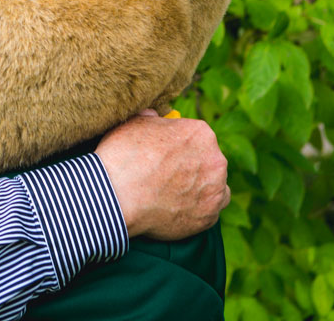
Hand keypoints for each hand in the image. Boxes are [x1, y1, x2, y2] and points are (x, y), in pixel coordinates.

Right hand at [95, 109, 229, 239]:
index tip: (164, 154)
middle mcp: (216, 161)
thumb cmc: (124, 156)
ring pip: (212, 188)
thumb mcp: (134, 123)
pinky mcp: (209, 217)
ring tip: (172, 195)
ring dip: (198, 189)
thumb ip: (152, 118)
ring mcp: (215, 191)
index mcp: (201, 133)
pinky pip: (207, 213)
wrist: (117, 196)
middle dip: (191, 167)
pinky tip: (174, 210)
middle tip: (166, 175)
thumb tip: (153, 116)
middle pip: (208, 162)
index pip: (195, 137)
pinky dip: (195, 211)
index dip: (178, 145)